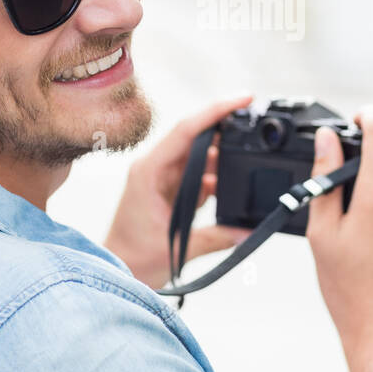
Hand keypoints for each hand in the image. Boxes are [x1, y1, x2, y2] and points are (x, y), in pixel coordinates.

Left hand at [104, 95, 253, 289]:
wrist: (117, 272)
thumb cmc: (133, 258)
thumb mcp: (178, 247)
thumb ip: (217, 238)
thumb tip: (249, 230)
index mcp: (149, 171)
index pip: (186, 129)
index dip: (215, 111)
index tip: (243, 99)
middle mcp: (155, 168)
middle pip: (194, 134)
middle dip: (225, 124)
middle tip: (255, 117)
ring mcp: (163, 178)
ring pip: (199, 152)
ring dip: (223, 151)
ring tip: (250, 150)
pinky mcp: (171, 191)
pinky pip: (199, 172)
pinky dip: (218, 173)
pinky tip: (233, 179)